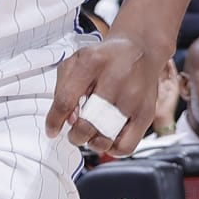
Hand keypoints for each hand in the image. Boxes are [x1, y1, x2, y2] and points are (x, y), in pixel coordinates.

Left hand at [46, 30, 168, 155]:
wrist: (140, 49)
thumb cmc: (105, 58)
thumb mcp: (76, 61)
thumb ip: (63, 88)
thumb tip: (67, 120)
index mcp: (92, 62)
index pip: (66, 100)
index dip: (54, 121)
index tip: (52, 130)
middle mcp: (116, 78)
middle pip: (88, 122)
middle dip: (75, 135)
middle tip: (75, 132)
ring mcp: (134, 96)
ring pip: (107, 137)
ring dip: (93, 142)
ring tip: (92, 133)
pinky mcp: (147, 112)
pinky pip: (126, 146)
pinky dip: (113, 149)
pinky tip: (108, 138)